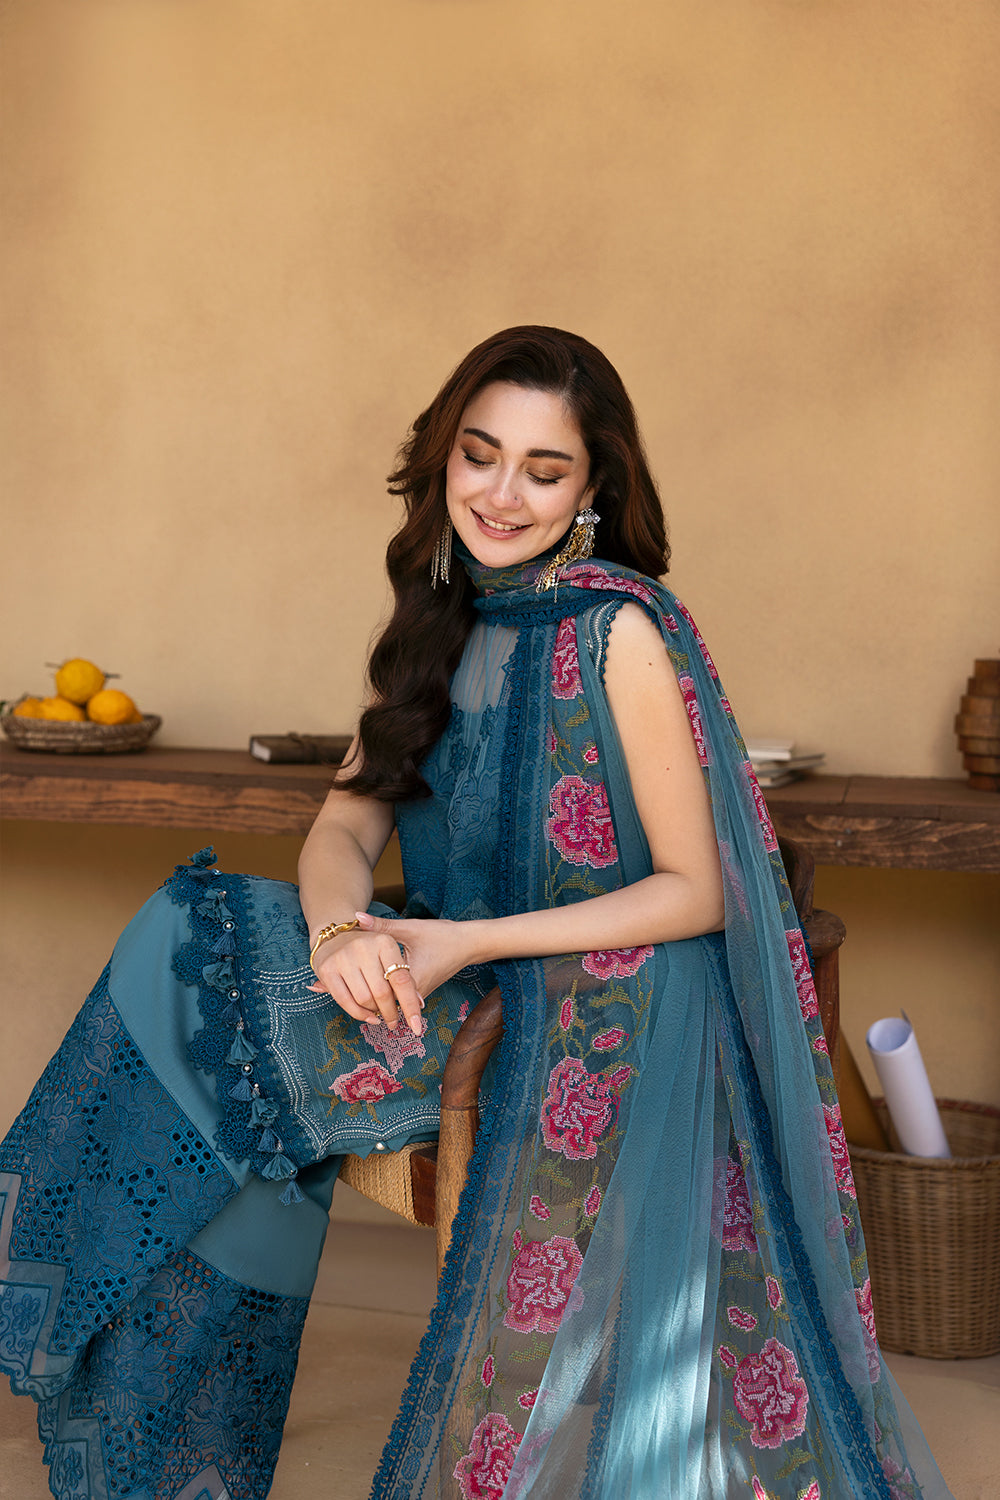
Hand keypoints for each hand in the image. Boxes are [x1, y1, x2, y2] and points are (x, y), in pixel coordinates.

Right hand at [308, 924, 423, 1035]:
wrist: (335, 934)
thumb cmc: (370, 948)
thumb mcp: (391, 952)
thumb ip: (405, 975)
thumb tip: (420, 1002)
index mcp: (385, 942)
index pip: (401, 980)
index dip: (410, 1005)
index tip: (417, 1026)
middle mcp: (363, 947)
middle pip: (382, 993)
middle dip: (391, 1013)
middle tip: (394, 1022)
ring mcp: (344, 958)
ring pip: (364, 999)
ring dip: (375, 1013)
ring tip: (380, 1014)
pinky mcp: (327, 969)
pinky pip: (345, 1001)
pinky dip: (359, 1014)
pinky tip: (368, 1017)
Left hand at [309, 912, 482, 1034]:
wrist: (468, 945)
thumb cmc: (443, 936)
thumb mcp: (410, 928)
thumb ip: (381, 926)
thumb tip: (356, 917)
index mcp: (408, 979)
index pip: (374, 993)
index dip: (345, 988)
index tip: (320, 989)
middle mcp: (412, 992)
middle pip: (376, 1004)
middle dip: (349, 998)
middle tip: (317, 991)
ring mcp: (416, 994)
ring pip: (385, 1003)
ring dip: (365, 999)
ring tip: (330, 992)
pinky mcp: (418, 990)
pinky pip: (394, 998)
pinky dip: (377, 995)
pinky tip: (360, 989)